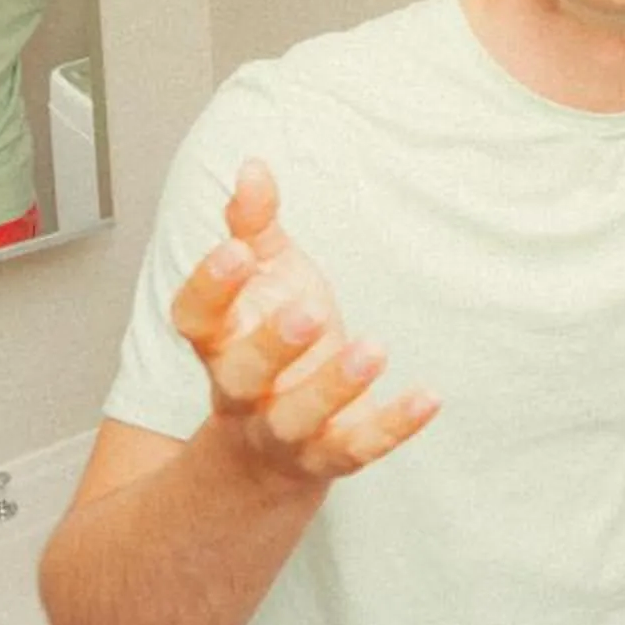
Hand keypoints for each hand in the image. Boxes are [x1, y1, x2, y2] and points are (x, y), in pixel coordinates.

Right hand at [170, 157, 438, 482]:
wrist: (270, 451)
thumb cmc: (268, 343)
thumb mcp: (265, 278)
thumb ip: (254, 226)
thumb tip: (253, 169)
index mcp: (219, 341)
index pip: (195, 318)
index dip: (210, 287)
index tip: (237, 251)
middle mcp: (242, 391)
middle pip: (241, 376)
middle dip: (272, 346)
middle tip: (311, 312)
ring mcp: (283, 431)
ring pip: (295, 420)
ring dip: (333, 388)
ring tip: (374, 349)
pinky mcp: (329, 455)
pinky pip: (357, 448)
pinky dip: (393, 424)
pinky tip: (429, 396)